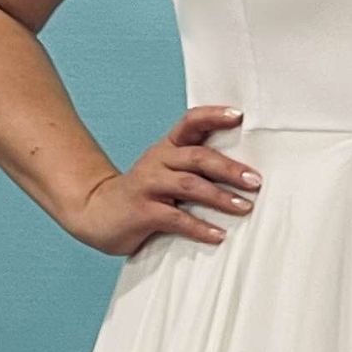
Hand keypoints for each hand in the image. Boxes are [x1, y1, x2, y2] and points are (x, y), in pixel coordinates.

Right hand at [65, 105, 262, 255]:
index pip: (191, 122)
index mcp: (167, 147)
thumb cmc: (144, 193)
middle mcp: (158, 160)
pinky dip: (200, 228)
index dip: (214, 116)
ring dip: (220, 197)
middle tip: (255, 181)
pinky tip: (218, 235)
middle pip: (198, 157)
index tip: (239, 115)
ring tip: (244, 207)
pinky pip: (176, 219)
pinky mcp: (143, 211)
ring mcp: (149, 185)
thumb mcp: (166, 171)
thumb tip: (245, 174)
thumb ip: (196, 168)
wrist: (96, 211)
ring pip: (190, 186)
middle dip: (229, 169)